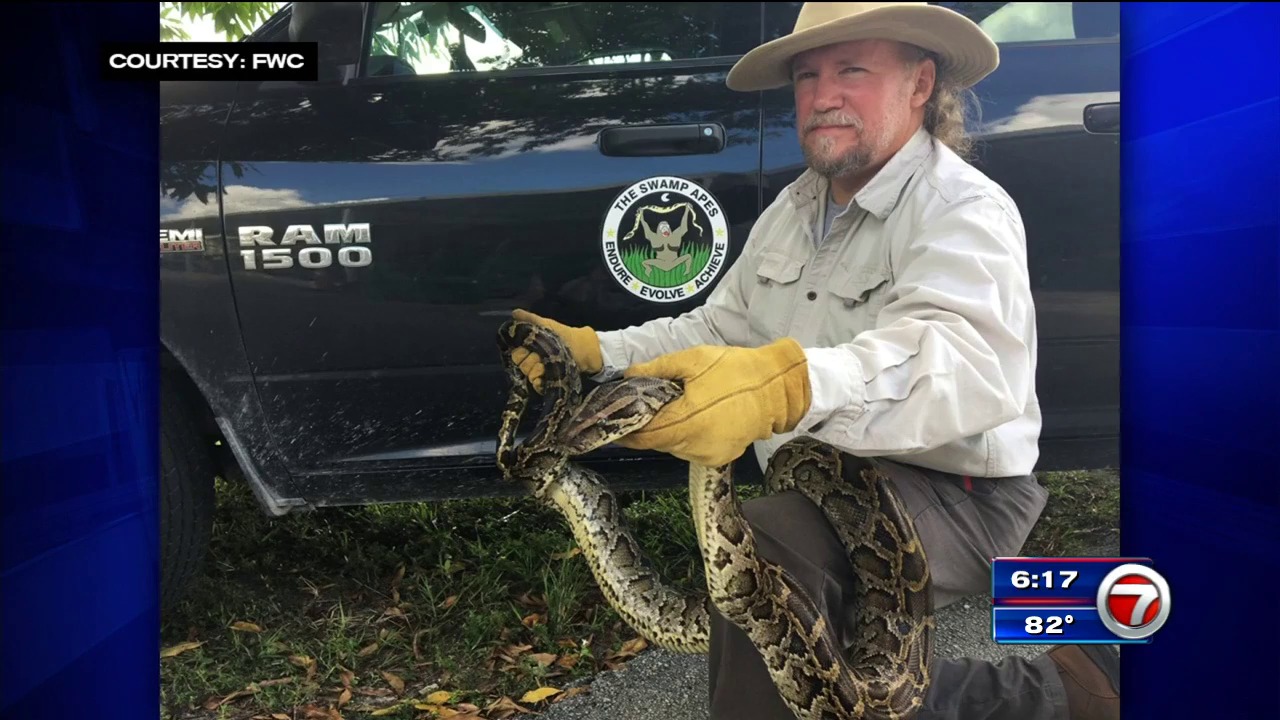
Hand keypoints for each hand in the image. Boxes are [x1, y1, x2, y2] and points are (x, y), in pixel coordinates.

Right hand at [509, 309, 603, 391]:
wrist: (585, 348)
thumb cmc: (565, 334)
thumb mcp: (547, 324)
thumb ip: (530, 319)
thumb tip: (514, 313)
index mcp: (530, 347)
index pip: (516, 353)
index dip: (520, 352)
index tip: (528, 348)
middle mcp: (532, 360)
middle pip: (521, 365)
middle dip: (530, 360)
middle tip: (541, 356)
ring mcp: (540, 372)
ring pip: (528, 375)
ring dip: (537, 369)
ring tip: (547, 364)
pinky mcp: (548, 382)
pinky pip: (536, 385)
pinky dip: (539, 381)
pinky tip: (546, 375)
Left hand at [613, 338, 811, 466]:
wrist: (779, 387)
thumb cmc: (735, 370)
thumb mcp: (694, 360)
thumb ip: (658, 369)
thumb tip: (628, 375)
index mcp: (686, 422)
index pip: (644, 436)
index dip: (625, 431)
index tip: (611, 424)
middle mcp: (695, 446)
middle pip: (657, 443)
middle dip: (645, 429)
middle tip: (636, 411)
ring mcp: (709, 455)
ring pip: (673, 447)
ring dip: (665, 432)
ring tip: (664, 411)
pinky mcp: (721, 457)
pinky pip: (691, 449)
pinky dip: (684, 436)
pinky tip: (689, 418)